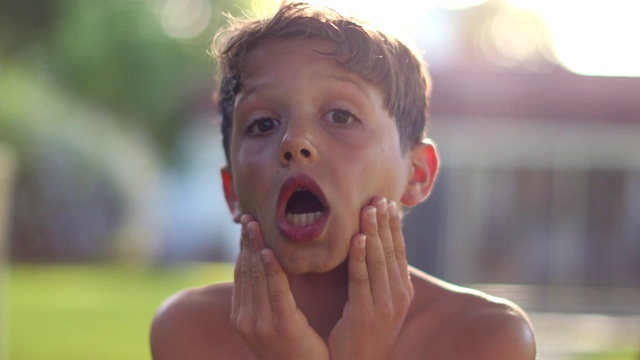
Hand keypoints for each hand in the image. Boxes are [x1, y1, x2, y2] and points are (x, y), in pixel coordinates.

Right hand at [230, 215, 329, 359]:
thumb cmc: (295, 349)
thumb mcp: (276, 321)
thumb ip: (269, 297)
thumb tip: (270, 265)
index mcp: (242, 317)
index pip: (240, 274)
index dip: (242, 248)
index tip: (246, 224)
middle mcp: (246, 319)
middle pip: (245, 271)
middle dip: (247, 243)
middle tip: (248, 216)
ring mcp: (261, 324)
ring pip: (257, 277)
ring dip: (256, 248)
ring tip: (255, 225)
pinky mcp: (281, 327)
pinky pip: (275, 291)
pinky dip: (271, 269)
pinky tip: (268, 251)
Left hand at [328, 197, 413, 359]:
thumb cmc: (364, 332)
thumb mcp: (378, 303)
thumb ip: (378, 278)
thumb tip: (372, 248)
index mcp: (402, 291)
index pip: (399, 251)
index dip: (394, 226)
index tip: (388, 202)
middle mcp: (398, 296)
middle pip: (391, 250)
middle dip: (384, 222)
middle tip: (377, 196)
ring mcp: (384, 305)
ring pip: (378, 260)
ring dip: (373, 232)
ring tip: (368, 209)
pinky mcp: (365, 313)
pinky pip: (361, 278)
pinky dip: (359, 256)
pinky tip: (356, 238)